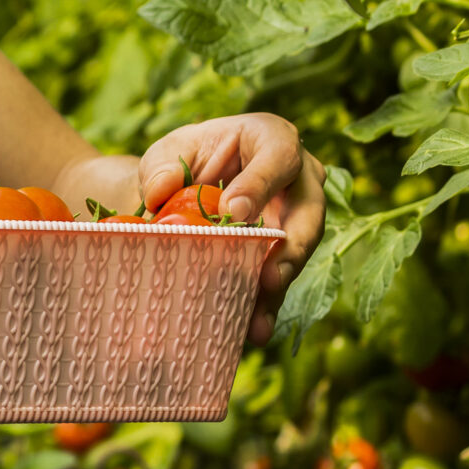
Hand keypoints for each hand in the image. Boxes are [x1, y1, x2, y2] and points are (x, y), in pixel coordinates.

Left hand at [59, 114, 324, 344]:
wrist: (183, 188)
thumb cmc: (183, 160)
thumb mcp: (167, 153)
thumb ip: (162, 166)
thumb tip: (160, 192)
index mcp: (272, 138)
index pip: (278, 156)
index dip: (261, 184)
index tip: (233, 212)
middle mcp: (298, 178)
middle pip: (308, 213)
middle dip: (290, 248)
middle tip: (267, 277)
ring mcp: (297, 217)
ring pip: (299, 252)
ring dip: (278, 287)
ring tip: (256, 318)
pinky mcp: (285, 251)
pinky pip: (281, 278)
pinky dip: (266, 304)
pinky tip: (252, 329)